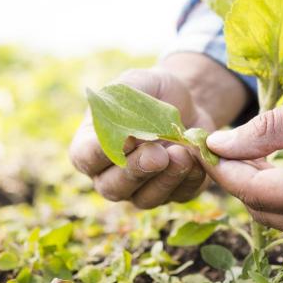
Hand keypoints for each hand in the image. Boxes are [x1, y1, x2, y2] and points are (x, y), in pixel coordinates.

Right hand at [69, 68, 214, 208]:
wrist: (189, 102)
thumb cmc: (152, 91)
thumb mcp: (137, 83)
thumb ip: (124, 102)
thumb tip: (125, 133)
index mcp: (92, 145)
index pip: (85, 158)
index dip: (101, 153)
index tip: (125, 139)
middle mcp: (111, 174)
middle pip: (113, 187)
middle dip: (136, 170)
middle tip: (157, 154)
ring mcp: (141, 189)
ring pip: (145, 199)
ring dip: (165, 179)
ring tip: (182, 154)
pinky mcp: (173, 193)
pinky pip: (179, 196)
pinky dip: (190, 179)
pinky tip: (197, 158)